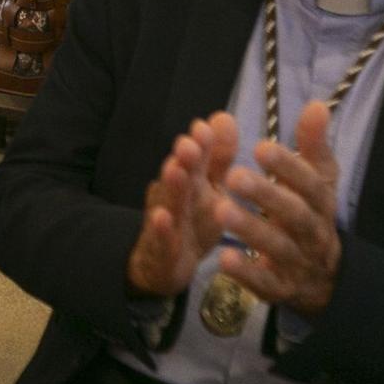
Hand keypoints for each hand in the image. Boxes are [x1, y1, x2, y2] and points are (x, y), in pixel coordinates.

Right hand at [126, 114, 236, 297]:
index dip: (201, 144)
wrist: (162, 266)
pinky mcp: (162, 251)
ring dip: (172, 187)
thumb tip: (223, 117)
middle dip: (185, 160)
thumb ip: (218, 157)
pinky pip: (162, 240)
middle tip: (189, 143)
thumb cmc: (191, 220)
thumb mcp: (209, 190)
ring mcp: (167, 223)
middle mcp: (177, 197)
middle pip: (181, 176)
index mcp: (193, 182)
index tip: (204, 127)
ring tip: (175, 170)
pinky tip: (161, 217)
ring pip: (170, 203)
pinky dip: (161, 229)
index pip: (198, 159)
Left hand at [215, 101, 343, 317]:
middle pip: (295, 215)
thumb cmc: (312, 215)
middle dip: (266, 195)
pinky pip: (266, 284)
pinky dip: (247, 273)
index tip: (260, 147)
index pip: (311, 184)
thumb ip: (313, 146)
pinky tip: (224, 259)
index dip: (289, 166)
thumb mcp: (318, 181)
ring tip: (221, 210)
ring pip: (278, 247)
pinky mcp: (282, 289)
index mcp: (321, 204)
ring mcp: (299, 263)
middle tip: (233, 176)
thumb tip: (316, 105)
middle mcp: (313, 233)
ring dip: (251, 230)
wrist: (325, 278)